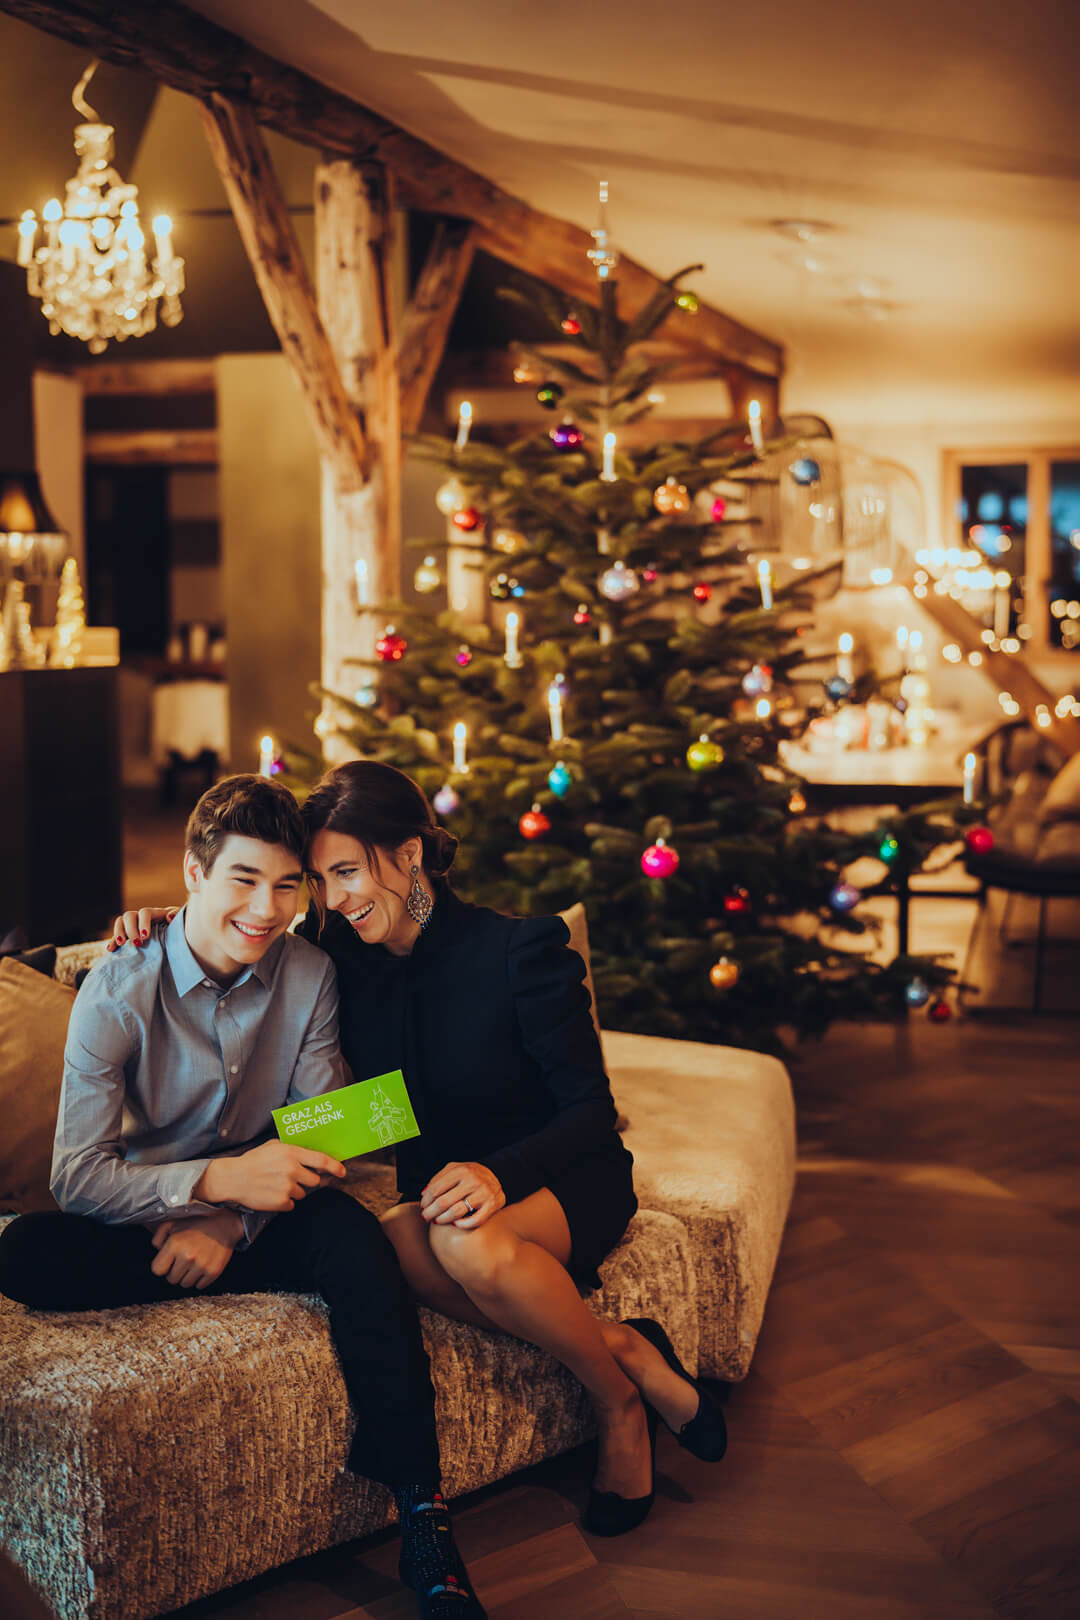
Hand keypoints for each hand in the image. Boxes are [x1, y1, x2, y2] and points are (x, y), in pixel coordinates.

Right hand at [106, 906, 176, 950]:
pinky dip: (112, 942)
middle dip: (130, 929)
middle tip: (136, 943)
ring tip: (122, 944)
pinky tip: (110, 949)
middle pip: (129, 916)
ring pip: (120, 923)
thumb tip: (169, 917)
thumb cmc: (178, 928)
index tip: (145, 936)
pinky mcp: (127, 937)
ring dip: (118, 933)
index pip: (144, 912)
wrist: (174, 936)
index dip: (143, 923)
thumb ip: (177, 917)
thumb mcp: (180, 922)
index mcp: (154, 913)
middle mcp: (140, 918)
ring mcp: (132, 926)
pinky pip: (116, 936)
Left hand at [150, 1209, 243, 1288]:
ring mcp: (201, 1265)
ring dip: (187, 1276)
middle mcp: (187, 1256)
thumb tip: (157, 1251)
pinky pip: (199, 1286)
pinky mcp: (213, 1272)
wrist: (225, 1224)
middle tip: (182, 1261)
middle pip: (171, 1280)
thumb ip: (158, 1237)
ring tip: (193, 1263)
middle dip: (174, 1271)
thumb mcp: (173, 1223)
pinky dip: (199, 1279)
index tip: (169, 1261)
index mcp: (175, 1244)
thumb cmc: (197, 1223)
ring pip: (185, 1284)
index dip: (162, 1266)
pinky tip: (202, 1266)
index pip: (157, 1270)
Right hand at [196, 1140, 345, 1211]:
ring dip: (294, 1191)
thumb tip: (311, 1153)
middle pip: (315, 1180)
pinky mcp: (281, 1202)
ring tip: (277, 1184)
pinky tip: (272, 1194)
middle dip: (307, 1181)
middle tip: (293, 1178)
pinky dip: (285, 1201)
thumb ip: (293, 1149)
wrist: (233, 1178)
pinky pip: (292, 1204)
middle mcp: (292, 1170)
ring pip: (303, 1193)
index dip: (335, 1167)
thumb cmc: (254, 1160)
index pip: (321, 1160)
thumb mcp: (274, 1146)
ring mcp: (287, 1187)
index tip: (342, 1172)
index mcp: (292, 1153)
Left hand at [420, 1162, 504, 1227]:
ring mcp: (484, 1193)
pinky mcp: (492, 1205)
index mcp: (461, 1170)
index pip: (436, 1189)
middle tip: (426, 1217)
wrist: (497, 1176)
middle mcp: (473, 1181)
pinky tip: (455, 1223)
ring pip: (456, 1212)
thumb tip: (424, 1194)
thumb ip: (438, 1178)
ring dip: (442, 1219)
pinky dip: (462, 1225)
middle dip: (430, 1212)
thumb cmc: (470, 1175)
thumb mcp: (455, 1169)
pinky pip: (474, 1220)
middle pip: (443, 1202)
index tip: (422, 1207)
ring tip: (437, 1221)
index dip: (426, 1201)